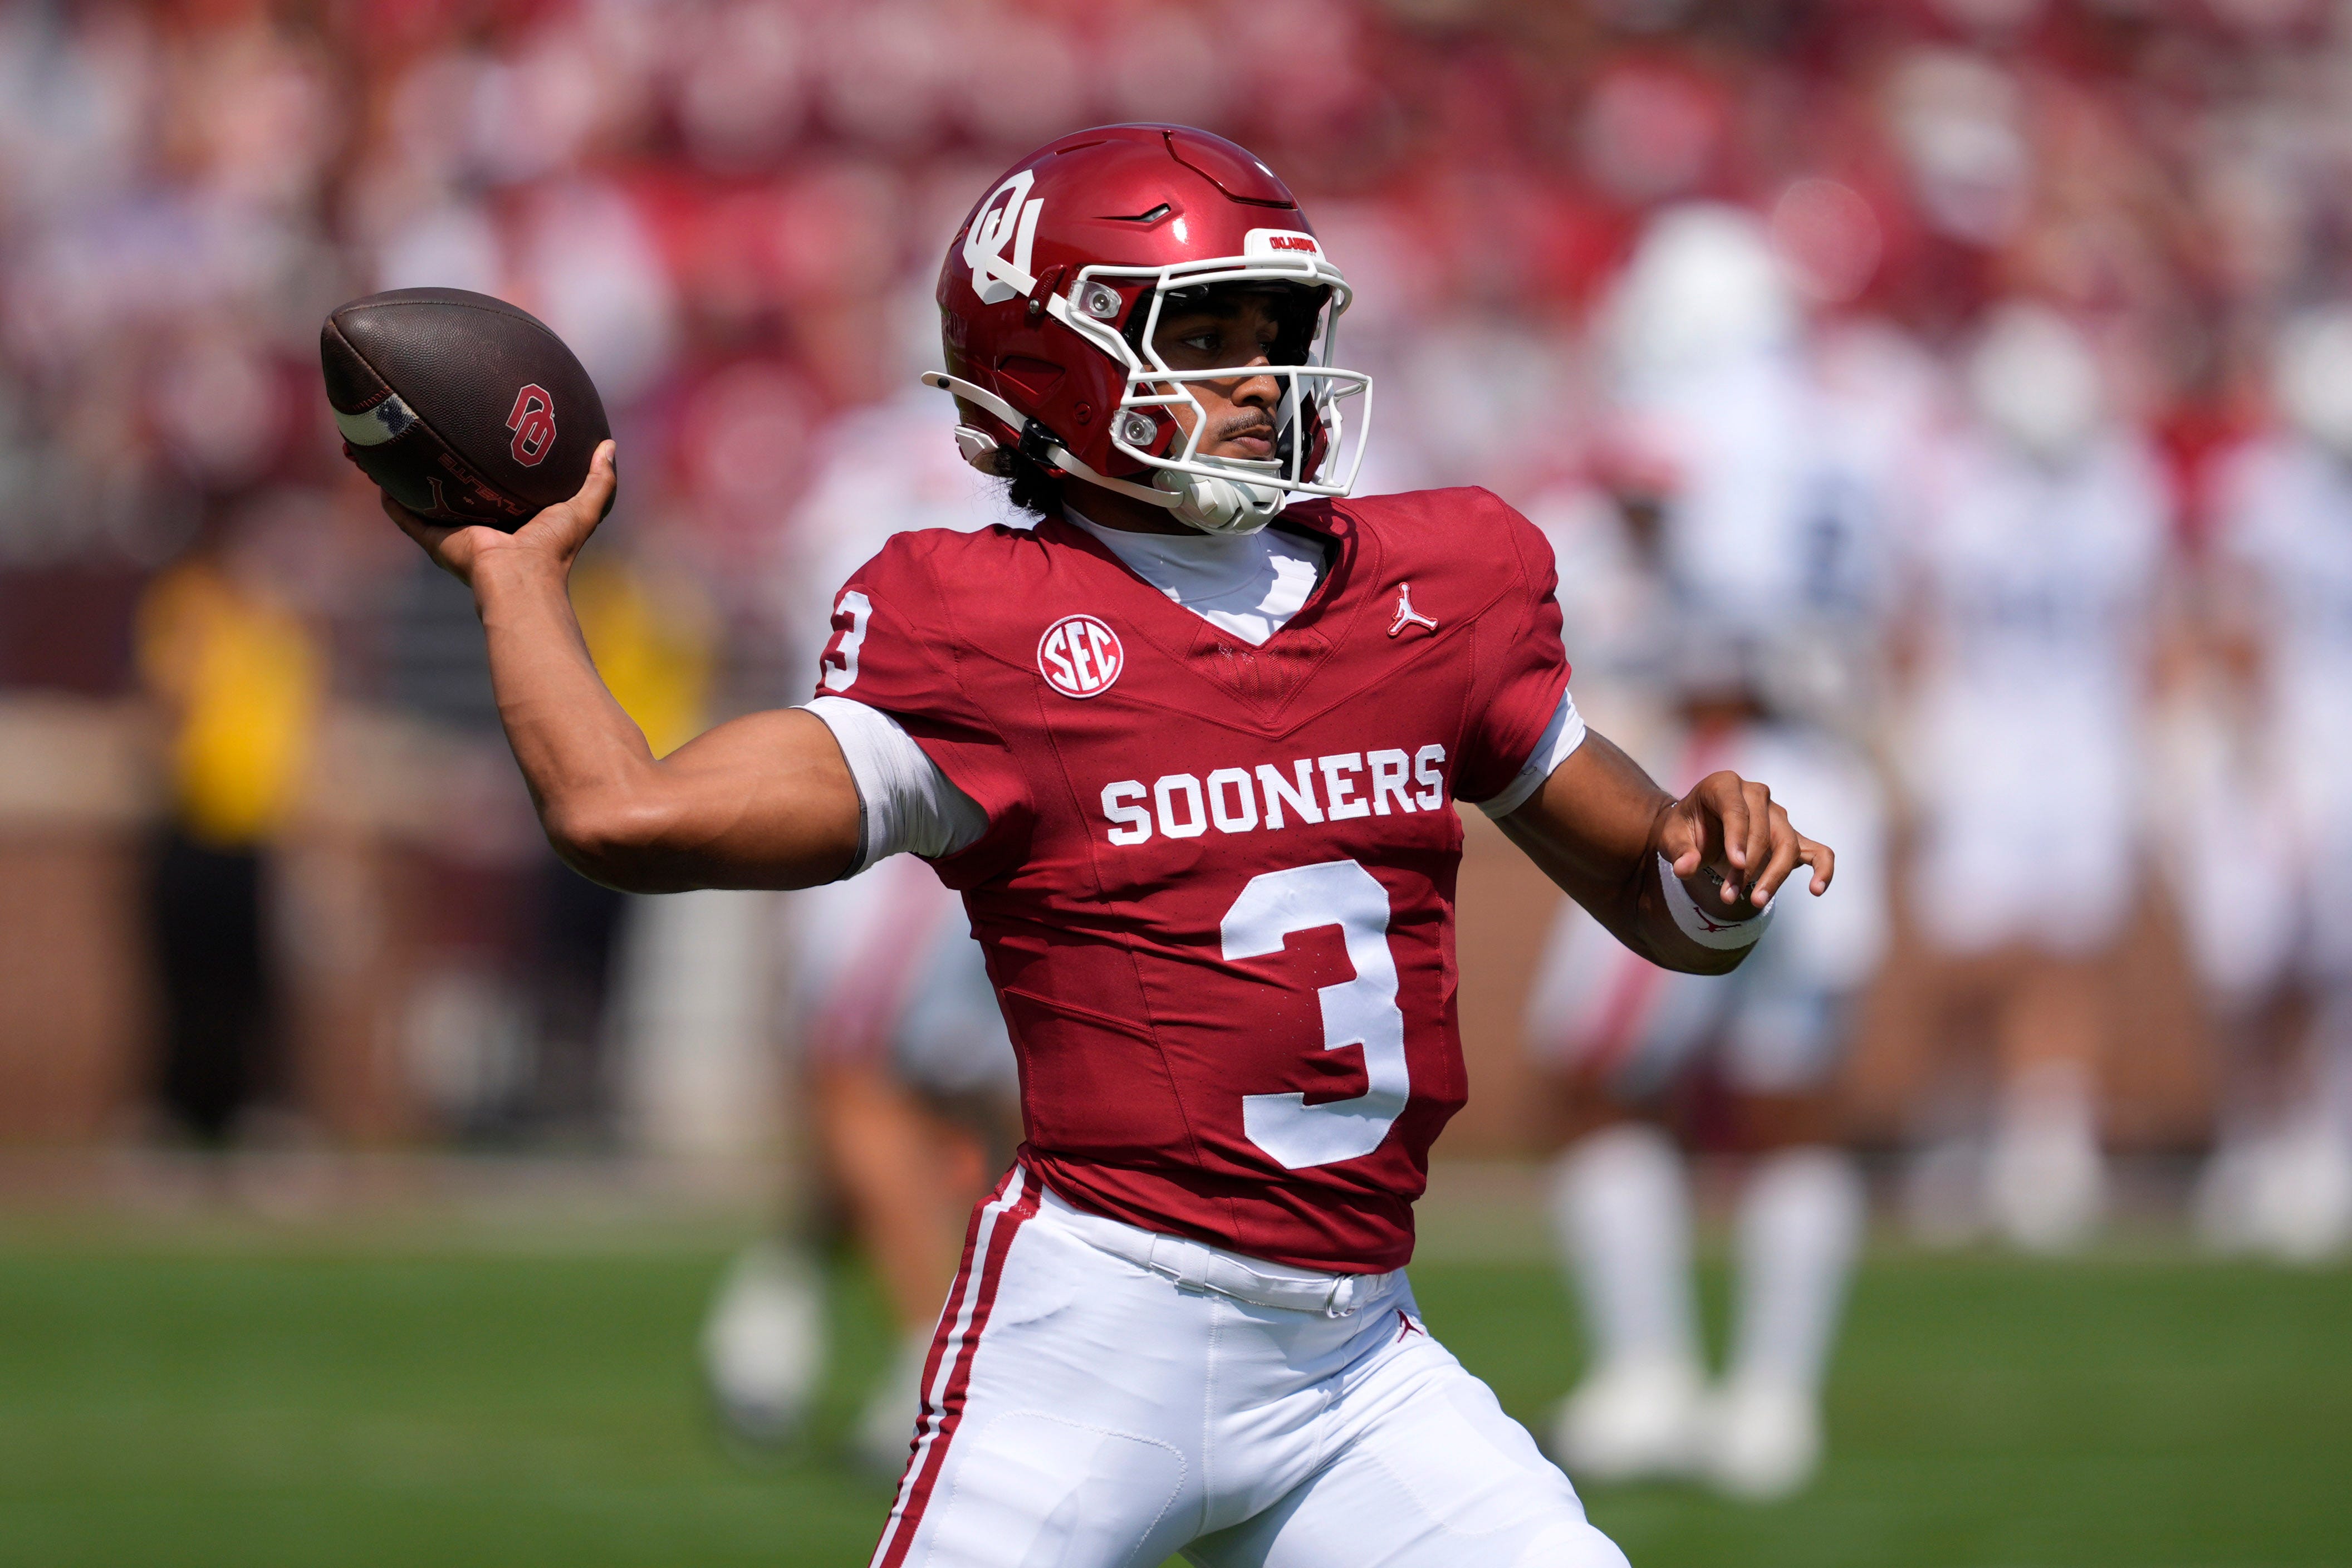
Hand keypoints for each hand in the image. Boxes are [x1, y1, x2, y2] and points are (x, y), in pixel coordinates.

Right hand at [385, 439, 617, 590]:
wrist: (520, 578)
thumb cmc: (553, 548)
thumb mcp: (583, 509)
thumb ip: (599, 481)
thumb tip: (610, 446)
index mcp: (513, 518)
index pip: (501, 485)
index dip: (493, 463)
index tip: (486, 435)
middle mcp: (482, 524)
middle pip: (460, 490)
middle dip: (448, 467)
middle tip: (438, 433)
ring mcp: (456, 532)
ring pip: (427, 500)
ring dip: (412, 479)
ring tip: (397, 447)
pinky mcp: (434, 541)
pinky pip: (406, 516)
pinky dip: (392, 500)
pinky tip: (378, 476)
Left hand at [1654, 769, 1833, 911]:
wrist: (1695, 830)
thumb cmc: (1684, 830)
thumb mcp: (1671, 838)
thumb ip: (1679, 852)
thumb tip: (1685, 869)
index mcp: (1724, 785)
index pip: (1737, 808)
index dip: (1738, 837)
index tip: (1736, 864)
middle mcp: (1756, 794)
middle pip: (1763, 830)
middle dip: (1748, 866)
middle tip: (1728, 895)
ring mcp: (1777, 814)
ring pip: (1787, 844)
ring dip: (1773, 876)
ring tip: (1754, 902)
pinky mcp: (1791, 836)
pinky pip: (1818, 851)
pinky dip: (1822, 869)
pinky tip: (1816, 889)